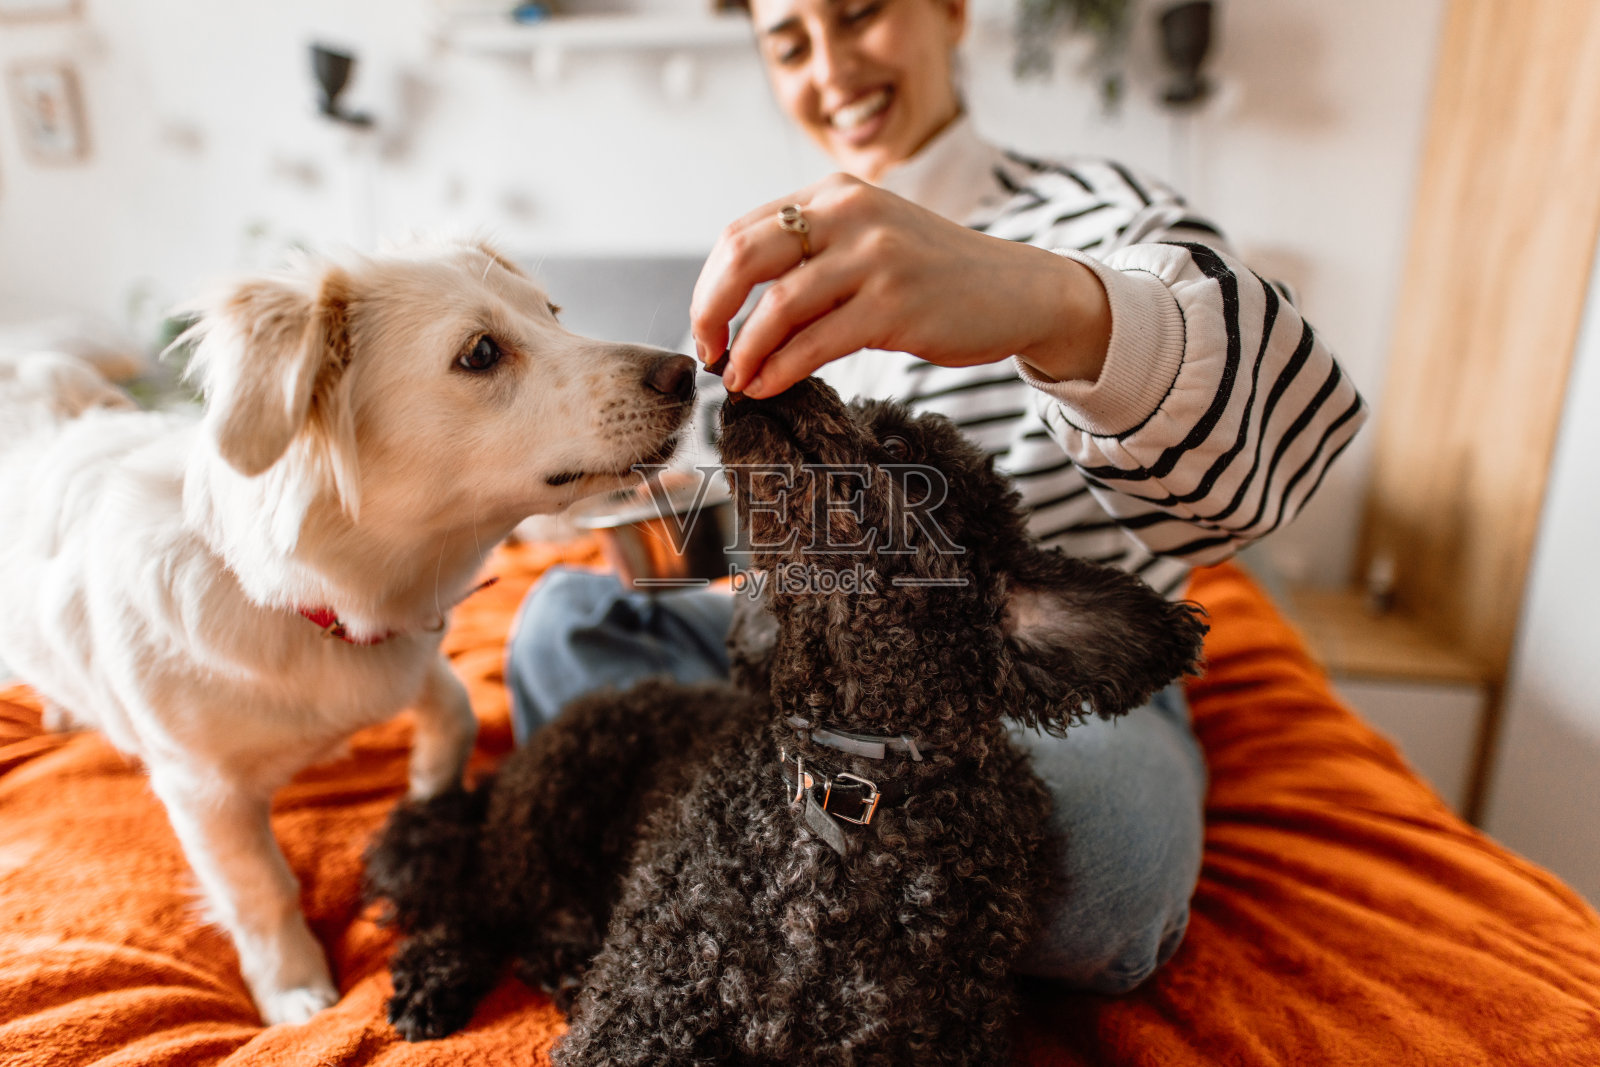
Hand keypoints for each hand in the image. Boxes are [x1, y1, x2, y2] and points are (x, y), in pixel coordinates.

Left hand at [690, 173, 1110, 397]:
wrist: (1021, 291)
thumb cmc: (938, 276)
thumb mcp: (870, 242)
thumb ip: (813, 257)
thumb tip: (737, 308)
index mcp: (837, 195)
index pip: (744, 232)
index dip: (710, 284)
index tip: (705, 325)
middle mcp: (852, 215)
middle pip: (745, 255)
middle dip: (710, 309)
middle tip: (706, 350)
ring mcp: (876, 259)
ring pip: (778, 304)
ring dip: (746, 350)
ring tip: (737, 379)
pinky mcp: (896, 305)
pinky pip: (816, 342)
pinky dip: (779, 369)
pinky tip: (767, 386)